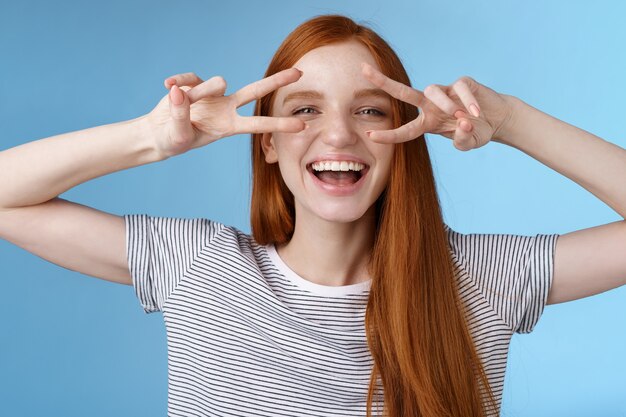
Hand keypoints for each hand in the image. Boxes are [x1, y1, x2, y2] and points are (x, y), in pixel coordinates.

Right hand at [144, 68, 305, 158]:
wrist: (158, 134)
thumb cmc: (173, 139)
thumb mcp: (177, 134)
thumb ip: (180, 114)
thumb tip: (179, 90)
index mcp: (228, 126)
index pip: (258, 124)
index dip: (279, 124)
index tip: (302, 125)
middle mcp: (225, 108)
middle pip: (256, 91)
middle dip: (277, 81)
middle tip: (299, 73)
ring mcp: (212, 94)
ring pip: (216, 82)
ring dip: (198, 92)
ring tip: (179, 100)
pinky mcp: (196, 84)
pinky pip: (190, 78)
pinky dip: (178, 81)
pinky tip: (167, 85)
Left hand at [362, 63, 514, 150]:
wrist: (497, 119)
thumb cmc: (476, 131)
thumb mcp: (468, 143)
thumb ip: (463, 140)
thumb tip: (462, 125)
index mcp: (427, 123)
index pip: (404, 130)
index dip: (389, 135)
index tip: (370, 136)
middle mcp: (431, 105)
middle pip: (403, 92)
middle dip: (383, 82)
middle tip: (363, 71)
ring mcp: (446, 92)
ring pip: (432, 90)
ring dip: (443, 104)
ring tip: (460, 116)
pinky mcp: (462, 83)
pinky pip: (460, 89)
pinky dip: (468, 102)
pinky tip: (476, 112)